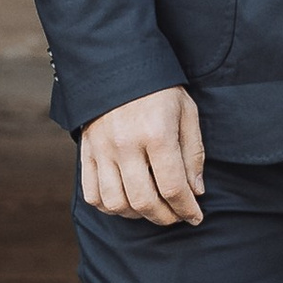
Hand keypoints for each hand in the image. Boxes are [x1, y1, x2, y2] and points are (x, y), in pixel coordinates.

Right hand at [78, 85, 206, 227]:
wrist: (118, 65)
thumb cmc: (159, 89)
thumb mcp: (186, 113)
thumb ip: (193, 154)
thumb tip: (196, 192)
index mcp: (156, 133)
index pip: (172, 187)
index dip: (187, 209)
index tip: (196, 217)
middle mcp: (125, 145)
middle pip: (144, 201)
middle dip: (165, 217)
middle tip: (176, 215)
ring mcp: (102, 150)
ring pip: (116, 203)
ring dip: (137, 215)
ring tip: (152, 208)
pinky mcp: (86, 151)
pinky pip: (92, 194)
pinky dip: (109, 206)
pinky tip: (126, 201)